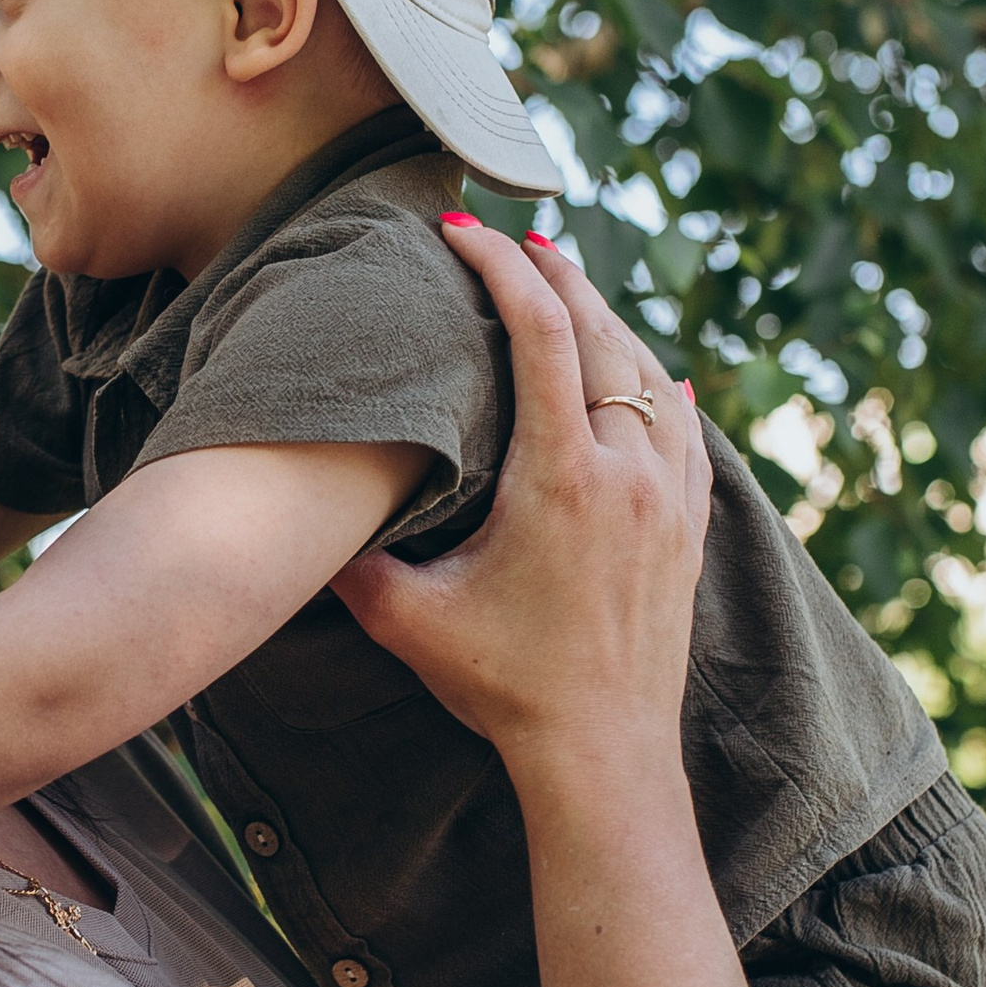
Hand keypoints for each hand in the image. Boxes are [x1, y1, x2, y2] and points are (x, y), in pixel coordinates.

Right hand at [330, 222, 706, 787]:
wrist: (603, 755)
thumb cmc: (505, 688)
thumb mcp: (408, 620)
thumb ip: (352, 559)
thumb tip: (297, 514)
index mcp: (561, 475)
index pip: (540, 334)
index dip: (503, 269)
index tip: (467, 231)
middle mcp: (627, 472)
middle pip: (602, 334)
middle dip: (559, 275)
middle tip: (520, 235)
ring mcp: (668, 499)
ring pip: (651, 375)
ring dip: (609, 323)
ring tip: (572, 289)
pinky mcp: (688, 529)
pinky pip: (687, 431)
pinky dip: (664, 388)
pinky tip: (659, 373)